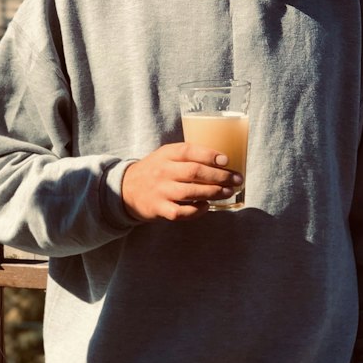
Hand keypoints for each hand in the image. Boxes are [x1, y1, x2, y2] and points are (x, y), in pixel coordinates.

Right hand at [121, 142, 241, 220]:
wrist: (126, 189)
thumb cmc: (155, 170)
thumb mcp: (166, 155)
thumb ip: (187, 155)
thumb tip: (222, 160)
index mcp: (166, 154)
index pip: (188, 151)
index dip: (209, 155)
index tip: (226, 160)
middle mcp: (163, 171)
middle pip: (194, 172)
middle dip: (219, 176)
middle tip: (236, 179)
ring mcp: (160, 191)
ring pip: (190, 192)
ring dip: (213, 193)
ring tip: (228, 192)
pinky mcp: (159, 208)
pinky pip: (181, 212)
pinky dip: (196, 210)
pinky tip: (206, 207)